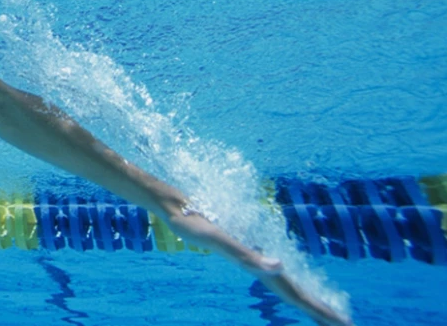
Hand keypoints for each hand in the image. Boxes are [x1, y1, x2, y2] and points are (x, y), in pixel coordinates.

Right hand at [165, 208, 352, 325]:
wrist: (177, 208)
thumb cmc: (196, 221)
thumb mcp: (220, 240)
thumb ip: (248, 255)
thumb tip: (279, 266)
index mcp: (258, 266)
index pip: (294, 293)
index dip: (317, 308)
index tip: (341, 322)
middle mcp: (258, 265)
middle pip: (294, 294)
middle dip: (319, 311)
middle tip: (346, 325)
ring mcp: (251, 259)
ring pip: (285, 286)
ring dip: (306, 300)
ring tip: (325, 314)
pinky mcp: (244, 251)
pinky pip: (272, 273)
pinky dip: (286, 283)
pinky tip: (287, 283)